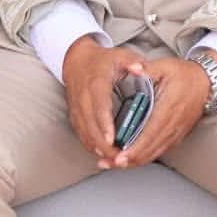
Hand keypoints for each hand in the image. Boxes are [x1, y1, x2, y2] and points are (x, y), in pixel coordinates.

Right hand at [61, 36, 149, 165]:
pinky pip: (80, 133)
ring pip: (84, 132)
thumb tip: (141, 69)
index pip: (99, 106)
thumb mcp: (120, 55)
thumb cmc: (102, 61)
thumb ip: (132, 62)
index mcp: (96, 84)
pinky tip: (101, 154)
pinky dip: (90, 145)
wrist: (76, 61)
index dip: (104, 123)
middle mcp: (83, 98)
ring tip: (112, 160)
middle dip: (103, 143)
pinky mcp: (74, 115)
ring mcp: (77, 108)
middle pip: (90, 125)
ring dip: (97, 147)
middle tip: (118, 157)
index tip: (112, 138)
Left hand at [109, 54, 213, 169]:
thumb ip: (146, 68)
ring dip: (137, 161)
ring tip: (117, 164)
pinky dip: (147, 157)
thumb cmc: (185, 74)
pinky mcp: (179, 134)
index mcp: (169, 106)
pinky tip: (134, 160)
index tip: (121, 155)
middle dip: (131, 158)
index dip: (136, 146)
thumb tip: (131, 67)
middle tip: (111, 163)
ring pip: (157, 152)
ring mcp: (178, 130)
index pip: (151, 131)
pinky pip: (162, 150)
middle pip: (152, 147)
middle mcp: (174, 122)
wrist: (206, 82)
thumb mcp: (165, 66)